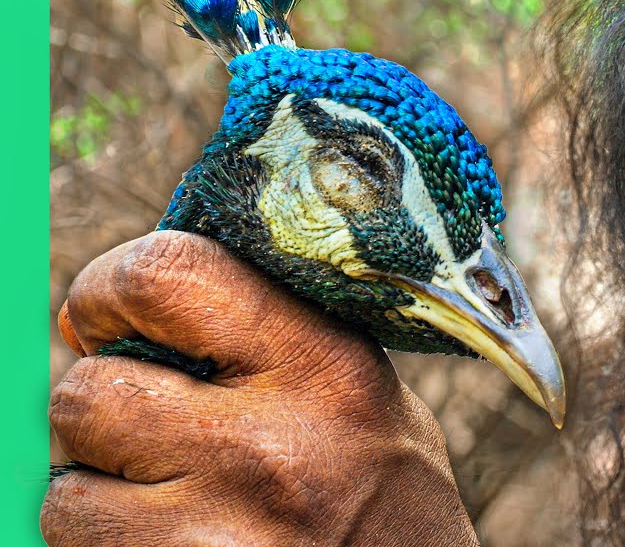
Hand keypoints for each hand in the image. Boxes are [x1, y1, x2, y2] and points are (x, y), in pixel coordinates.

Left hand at [44, 230, 477, 545]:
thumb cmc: (386, 494)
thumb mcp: (361, 387)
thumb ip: (268, 333)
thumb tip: (125, 305)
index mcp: (324, 368)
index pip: (165, 275)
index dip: (110, 288)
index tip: (116, 317)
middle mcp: (268, 447)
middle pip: (88, 388)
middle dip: (98, 402)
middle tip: (141, 420)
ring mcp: (218, 533)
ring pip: (67, 489)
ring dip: (100, 489)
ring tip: (172, 496)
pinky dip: (108, 543)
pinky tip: (176, 539)